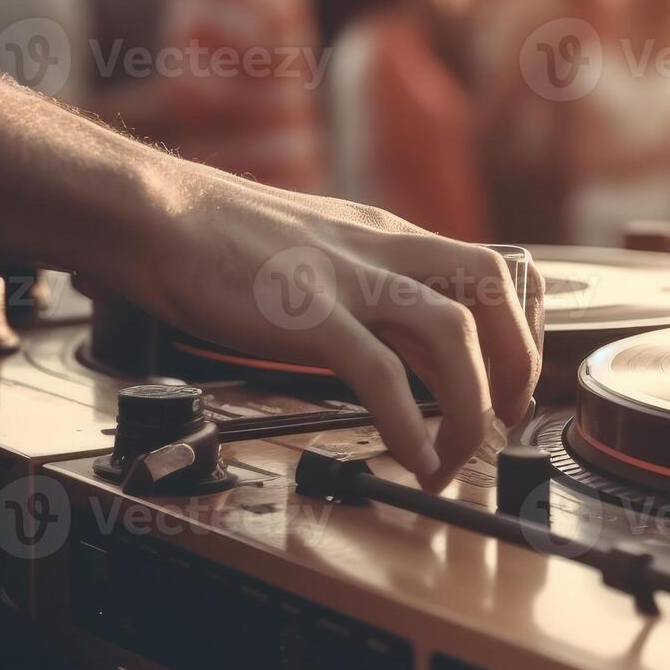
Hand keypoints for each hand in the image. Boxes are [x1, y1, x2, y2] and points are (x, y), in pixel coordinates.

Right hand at [126, 165, 542, 487]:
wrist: (151, 212)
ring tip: (455, 453)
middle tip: (506, 418)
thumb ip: (365, 283)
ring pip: (451, 332)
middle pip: (491, 292)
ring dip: (470, 402)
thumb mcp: (320, 248)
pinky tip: (412, 457)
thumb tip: (395, 338)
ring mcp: (347, 279)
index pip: (488, 272)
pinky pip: (376, 372)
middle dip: (517, 362)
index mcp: (388, 238)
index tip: (511, 380)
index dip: (517, 329)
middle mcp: (381, 252)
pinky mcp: (305, 312)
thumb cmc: (220, 239)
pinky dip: (405, 423)